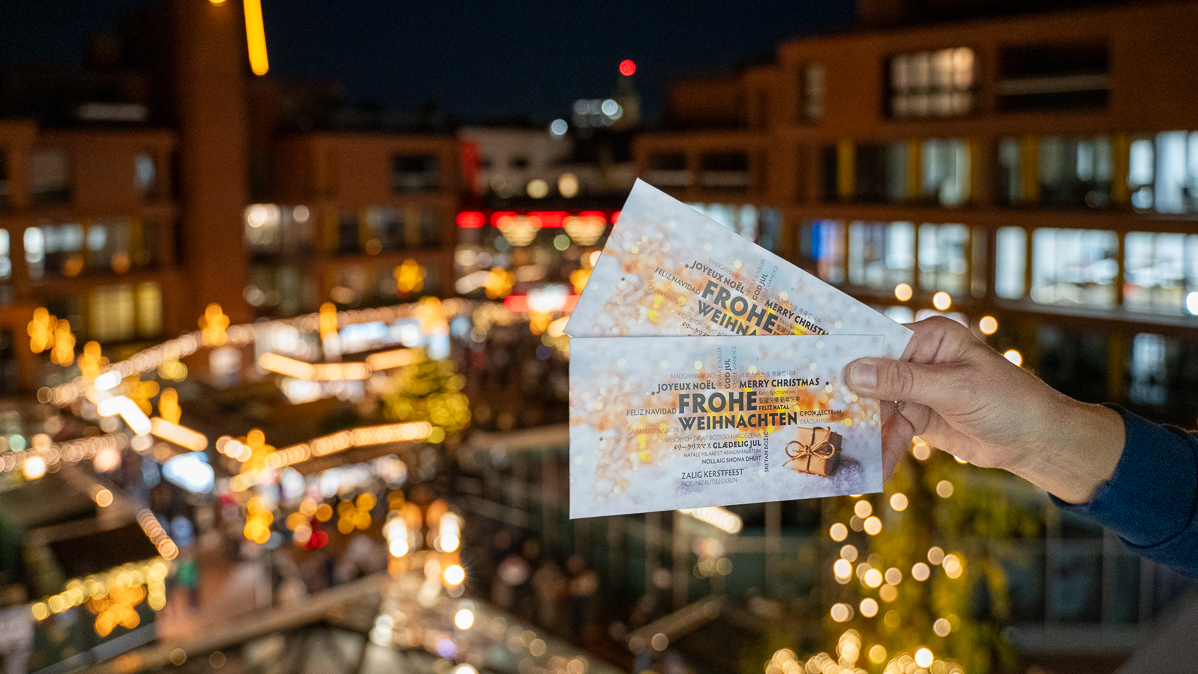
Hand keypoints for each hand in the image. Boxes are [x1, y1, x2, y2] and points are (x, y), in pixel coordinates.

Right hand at [843, 316, 1124, 503]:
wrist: (1037, 441)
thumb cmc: (1007, 401)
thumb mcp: (953, 388)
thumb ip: (902, 380)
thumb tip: (853, 371)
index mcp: (930, 337)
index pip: (880, 342)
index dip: (849, 358)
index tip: (815, 372)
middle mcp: (920, 359)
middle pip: (872, 377)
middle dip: (852, 401)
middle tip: (820, 417)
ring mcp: (918, 389)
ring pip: (878, 407)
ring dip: (865, 430)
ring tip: (844, 448)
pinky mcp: (920, 416)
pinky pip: (891, 430)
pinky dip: (884, 446)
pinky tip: (875, 464)